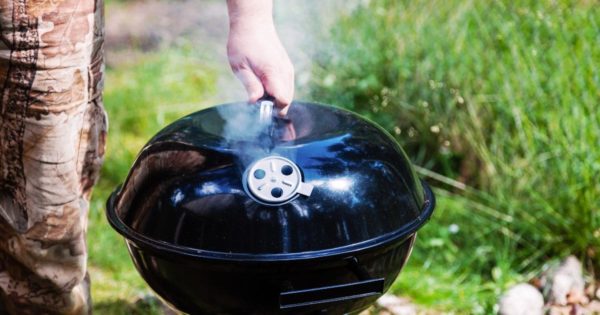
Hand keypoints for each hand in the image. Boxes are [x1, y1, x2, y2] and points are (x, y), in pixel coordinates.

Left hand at [227, 0, 293, 114]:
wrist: (254, 23)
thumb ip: (250, 85)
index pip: (283, 100)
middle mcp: (285, 72)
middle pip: (287, 101)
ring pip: (288, 95)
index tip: (259, 107)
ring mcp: (288, 69)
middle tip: (257, 100)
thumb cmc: (244, 42)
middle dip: (274, 106)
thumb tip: (255, 102)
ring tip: (259, 90)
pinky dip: (277, 91)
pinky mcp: (287, 67)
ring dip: (275, 98)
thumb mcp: (240, 66)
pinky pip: (287, 87)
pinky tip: (264, 85)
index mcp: (273, 72)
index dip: (272, 109)